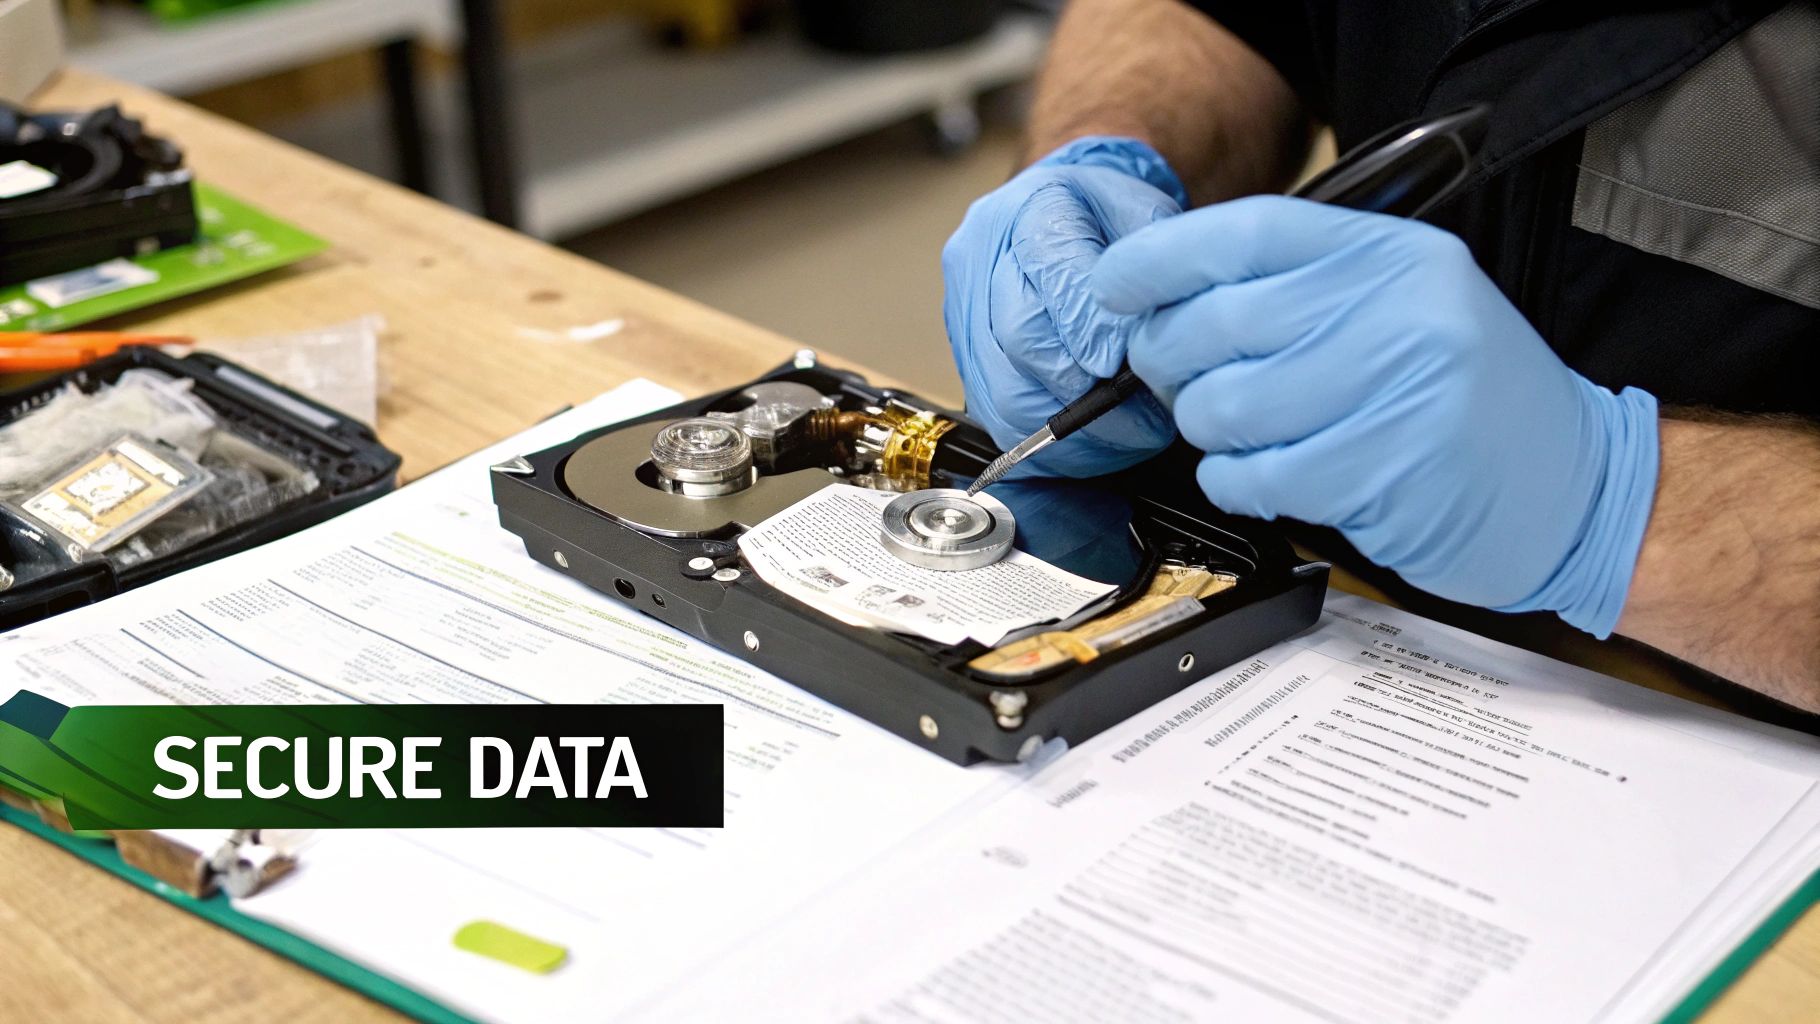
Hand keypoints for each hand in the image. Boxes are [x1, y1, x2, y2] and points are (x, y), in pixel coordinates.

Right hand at [943, 137, 1183, 475]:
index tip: (1126, 363)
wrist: (1074, 219)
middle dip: (1087, 387)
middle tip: (1143, 413)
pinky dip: (1053, 444)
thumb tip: (1140, 347)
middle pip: (1020, 338)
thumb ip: (1145, 272)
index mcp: (1028, 211)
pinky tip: (1096, 442)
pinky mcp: (967, 366)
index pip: (1051, 273)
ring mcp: (965, 317)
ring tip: (1128, 433)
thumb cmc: (1110, 219)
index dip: (1091, 329)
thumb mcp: (1145, 217)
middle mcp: (981, 262)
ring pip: (1005, 393)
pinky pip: (1000, 422)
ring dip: (1073, 427)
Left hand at [1094, 196, 1660, 635]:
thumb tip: (1167, 297)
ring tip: (1244, 431)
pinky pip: (1253, 476)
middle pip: (1214, 323)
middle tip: (1180, 377)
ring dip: (1207, 428)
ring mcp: (1394, 393)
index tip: (1116, 286)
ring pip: (1221, 406)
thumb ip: (1301, 289)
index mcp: (1394, 256)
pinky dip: (1239, 480)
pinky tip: (1271, 474)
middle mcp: (1397, 311)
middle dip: (1168, 359)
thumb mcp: (1403, 306)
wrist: (1575, 487)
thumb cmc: (1470, 400)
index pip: (1247, 234)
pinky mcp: (1382, 474)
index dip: (1160, 260)